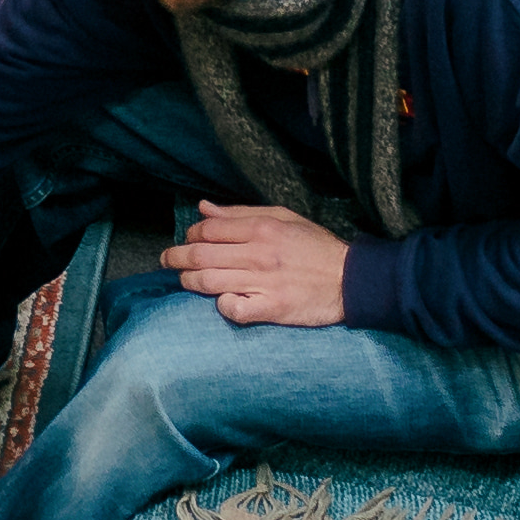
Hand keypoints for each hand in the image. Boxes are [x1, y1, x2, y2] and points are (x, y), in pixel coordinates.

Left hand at [166, 200, 350, 328]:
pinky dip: (221, 307)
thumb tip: (203, 208)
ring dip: (189, 282)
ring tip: (185, 281)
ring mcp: (264, 283)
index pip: (208, 229)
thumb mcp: (283, 218)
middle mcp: (259, 254)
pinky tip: (221, 303)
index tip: (186, 239)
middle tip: (167, 261)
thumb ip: (241, 213)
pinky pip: (233, 310)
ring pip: (209, 283)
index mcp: (262, 228)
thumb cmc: (316, 247)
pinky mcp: (272, 309)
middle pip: (201, 255)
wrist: (352, 279)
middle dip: (176, 258)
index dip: (189, 234)